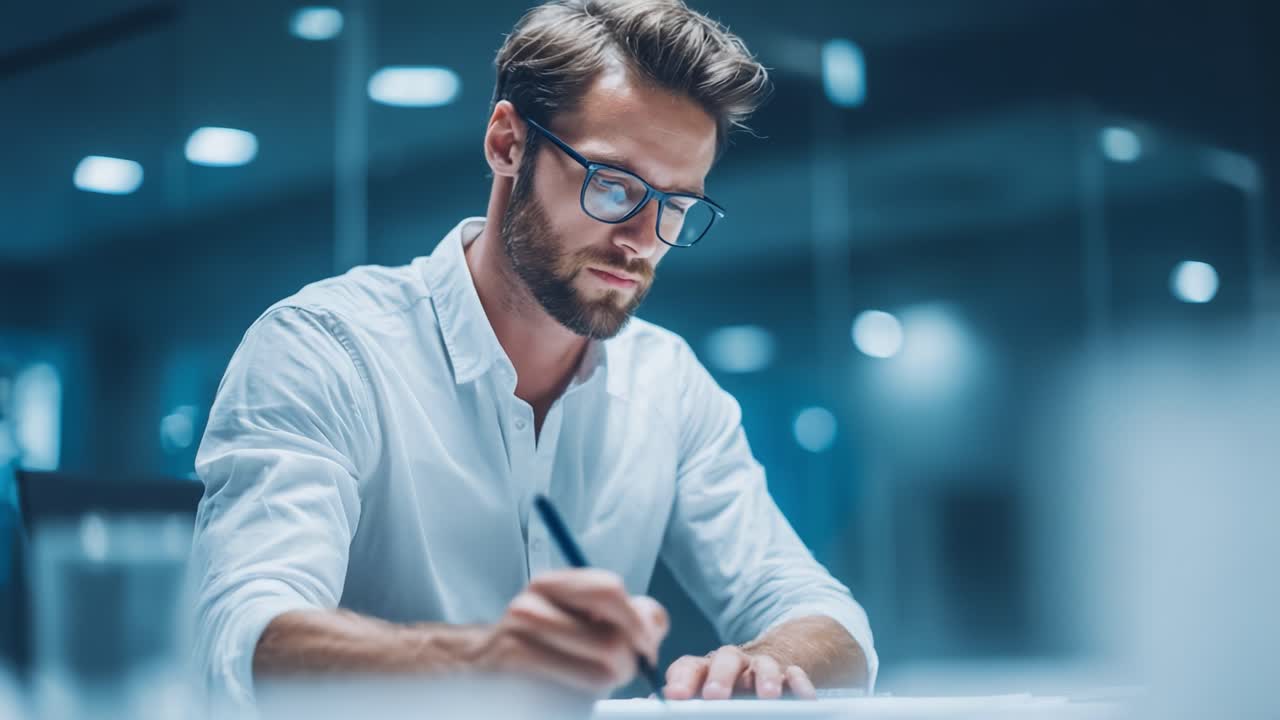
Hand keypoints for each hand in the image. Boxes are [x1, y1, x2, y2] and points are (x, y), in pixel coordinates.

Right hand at [468, 568, 668, 696]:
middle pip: (613, 633)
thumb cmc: (544, 653)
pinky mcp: (515, 663)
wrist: (482, 673)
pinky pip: (580, 683)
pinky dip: (586, 689)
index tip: (646, 645)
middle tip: (623, 670)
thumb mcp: (584, 625)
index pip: (610, 590)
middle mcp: (533, 599)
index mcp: (552, 583)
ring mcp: (520, 630)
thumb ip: (627, 617)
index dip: (638, 622)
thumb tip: (652, 622)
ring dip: (611, 677)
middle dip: (629, 657)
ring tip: (594, 679)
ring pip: (605, 658)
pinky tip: (571, 687)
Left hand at [663, 645, 816, 699]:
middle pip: (726, 660)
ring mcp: (760, 668)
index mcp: (705, 669)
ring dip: (765, 678)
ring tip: (768, 696)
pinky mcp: (786, 675)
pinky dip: (798, 684)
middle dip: (720, 677)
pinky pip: (794, 674)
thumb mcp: (702, 694)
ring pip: (763, 664)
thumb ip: (687, 700)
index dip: (681, 679)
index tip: (675, 696)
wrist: (759, 673)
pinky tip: (803, 696)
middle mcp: (732, 664)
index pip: (689, 667)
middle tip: (715, 696)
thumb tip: (658, 704)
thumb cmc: (723, 690)